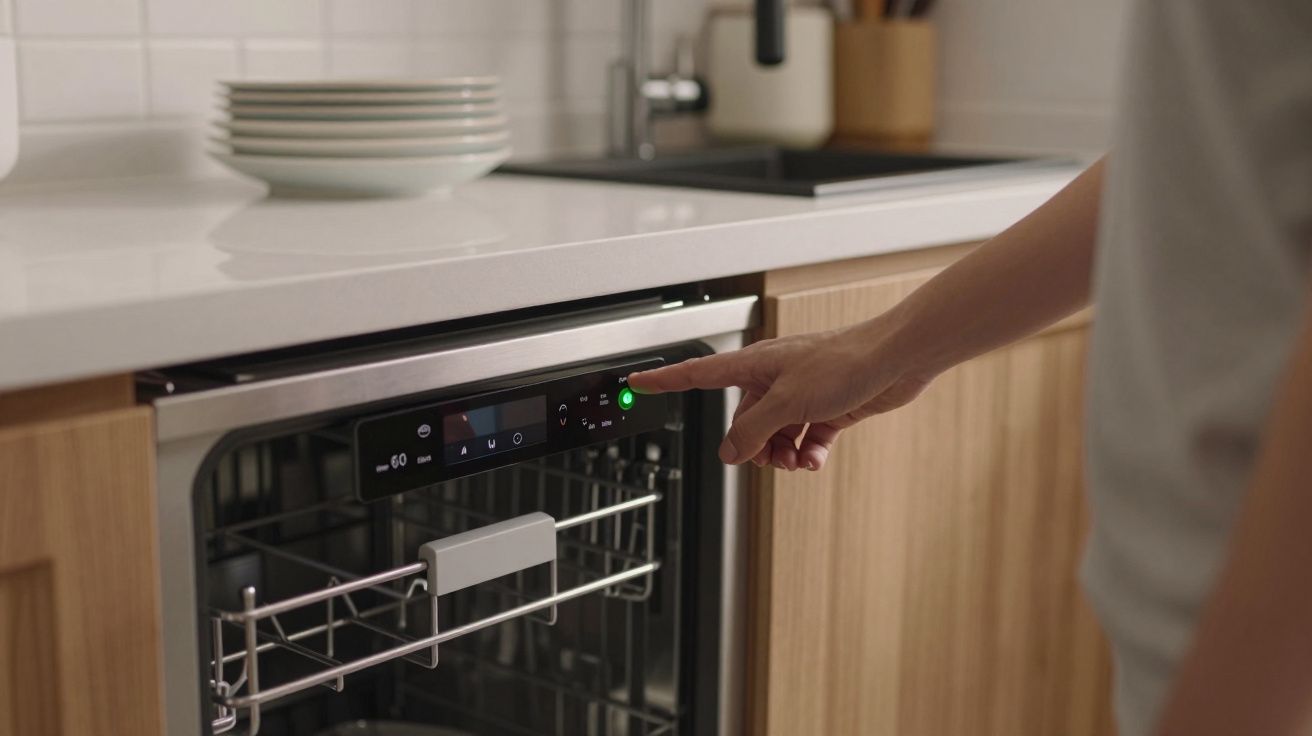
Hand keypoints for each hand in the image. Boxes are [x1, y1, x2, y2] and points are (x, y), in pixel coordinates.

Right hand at [628, 314, 935, 470]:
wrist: (896, 359)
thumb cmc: (845, 362)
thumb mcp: (788, 403)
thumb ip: (754, 430)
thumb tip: (731, 453)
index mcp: (753, 365)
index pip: (697, 374)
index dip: (665, 380)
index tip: (637, 381)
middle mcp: (773, 377)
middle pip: (742, 420)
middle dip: (752, 446)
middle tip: (767, 458)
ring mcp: (800, 393)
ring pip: (773, 433)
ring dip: (781, 454)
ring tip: (797, 462)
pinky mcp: (825, 407)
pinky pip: (804, 437)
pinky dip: (807, 452)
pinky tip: (815, 458)